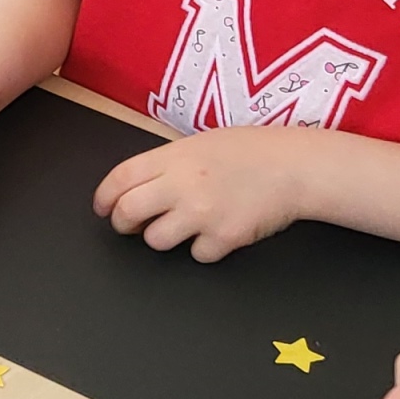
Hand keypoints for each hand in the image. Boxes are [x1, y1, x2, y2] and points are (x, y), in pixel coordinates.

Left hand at [92, 123, 320, 260]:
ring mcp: (202, 213)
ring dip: (164, 236)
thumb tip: (134, 187)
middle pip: (127, 213)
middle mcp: (181, 185)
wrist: (296, 167)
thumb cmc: (251, 151)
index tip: (103, 208)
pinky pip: (197, 254)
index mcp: (173, 157)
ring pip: (156, 240)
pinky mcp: (223, 238)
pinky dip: (204, 247)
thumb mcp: (201, 143)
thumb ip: (167, 164)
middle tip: (131, 225)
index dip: (104, 197)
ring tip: (185, 224)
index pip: (119, 179)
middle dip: (123, 223)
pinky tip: (219, 230)